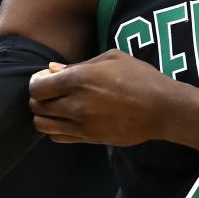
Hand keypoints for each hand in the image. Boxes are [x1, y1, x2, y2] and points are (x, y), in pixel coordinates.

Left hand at [28, 50, 179, 145]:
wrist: (161, 109)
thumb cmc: (139, 77)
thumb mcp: (111, 58)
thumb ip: (79, 64)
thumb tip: (53, 69)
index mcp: (78, 79)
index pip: (37, 87)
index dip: (37, 82)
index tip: (45, 78)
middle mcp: (75, 104)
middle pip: (37, 106)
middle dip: (38, 98)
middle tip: (50, 92)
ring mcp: (81, 125)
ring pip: (43, 125)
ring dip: (44, 115)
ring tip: (56, 108)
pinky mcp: (89, 139)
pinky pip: (58, 138)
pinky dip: (55, 129)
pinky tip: (66, 120)